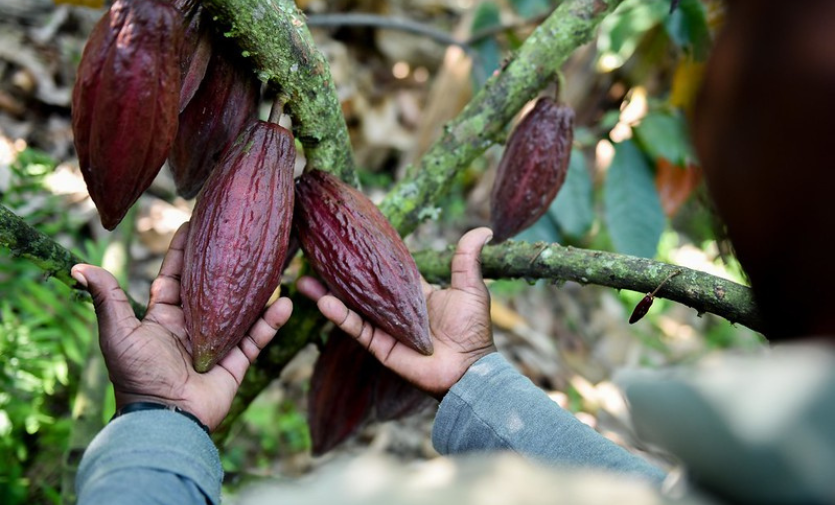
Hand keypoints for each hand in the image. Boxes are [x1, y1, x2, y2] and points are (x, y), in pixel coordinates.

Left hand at [70, 223, 292, 431]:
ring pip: (241, 310)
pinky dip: (271, 321)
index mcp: (163, 317)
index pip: (175, 276)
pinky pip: (257, 337)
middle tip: (240, 235)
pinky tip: (284, 302)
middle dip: (225, 263)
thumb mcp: (119, 333)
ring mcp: (216, 343)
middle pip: (213, 288)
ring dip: (256, 290)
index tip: (193, 224)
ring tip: (273, 265)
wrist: (165, 418)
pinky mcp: (236, 362)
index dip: (183, 251)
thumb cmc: (138, 376)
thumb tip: (80, 267)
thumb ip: (108, 299)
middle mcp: (192, 327)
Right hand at [297, 227, 494, 398]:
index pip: (386, 269)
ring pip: (351, 307)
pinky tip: (321, 301)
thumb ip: (467, 259)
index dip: (368, 255)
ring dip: (327, 294)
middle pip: (360, 287)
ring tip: (303, 279)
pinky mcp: (379, 346)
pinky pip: (357, 328)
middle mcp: (394, 309)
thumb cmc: (473, 330)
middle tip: (315, 255)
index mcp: (413, 294)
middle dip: (337, 274)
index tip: (349, 237)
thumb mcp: (471, 287)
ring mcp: (384, 327)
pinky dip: (339, 316)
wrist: (470, 369)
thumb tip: (484, 229)